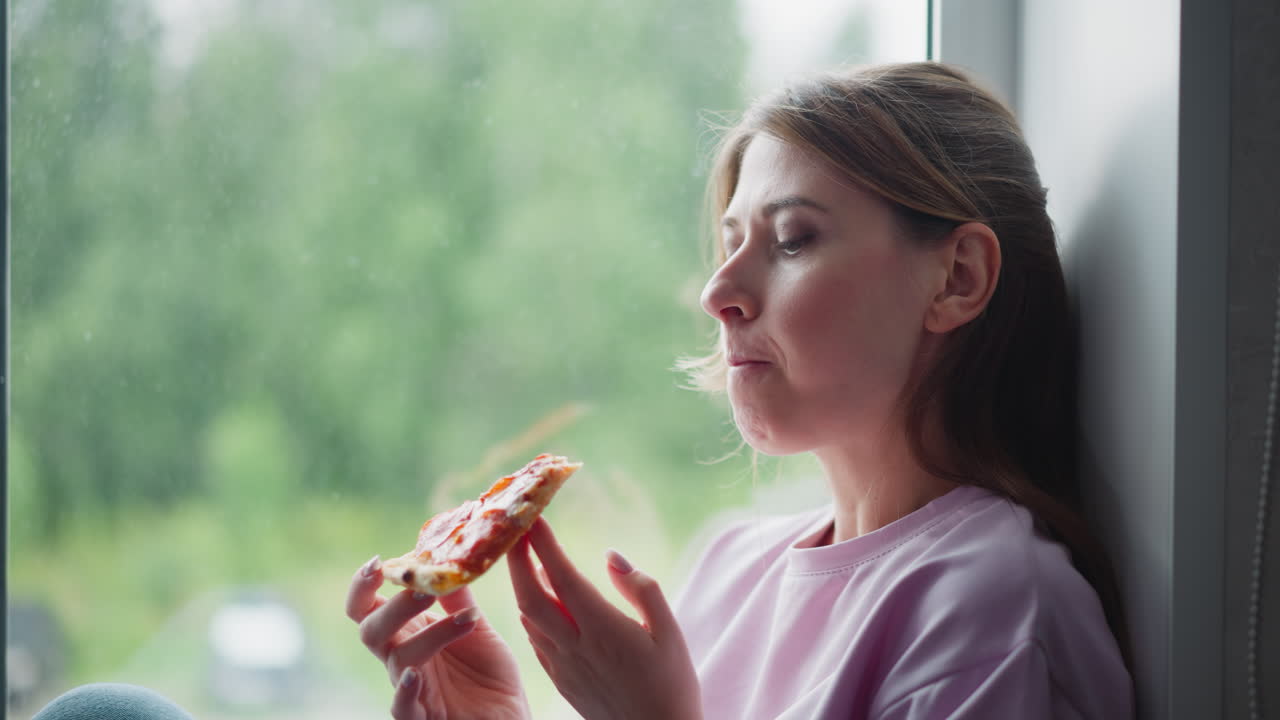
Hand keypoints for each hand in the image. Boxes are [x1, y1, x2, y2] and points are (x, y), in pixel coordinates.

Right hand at [346, 557, 530, 719]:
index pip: (366, 607)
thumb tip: (448, 550)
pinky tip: (414, 675)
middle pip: (372, 629)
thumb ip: (456, 594)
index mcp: (406, 631)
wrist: (509, 717)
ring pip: (398, 659)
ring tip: (468, 618)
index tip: (378, 562)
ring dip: (431, 635)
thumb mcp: (474, 624)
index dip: (362, 586)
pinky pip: (401, 707)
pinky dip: (404, 690)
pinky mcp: (421, 717)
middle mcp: (400, 657)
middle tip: (425, 589)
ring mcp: (409, 688)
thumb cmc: (487, 673)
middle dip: (395, 606)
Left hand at [508, 518, 701, 719]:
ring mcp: (563, 667)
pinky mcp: (561, 681)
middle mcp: (575, 647)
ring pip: (528, 618)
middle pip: (530, 596)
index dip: (543, 544)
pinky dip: (530, 612)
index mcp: (602, 630)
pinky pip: (535, 639)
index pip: (562, 577)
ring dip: (521, 584)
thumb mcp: (670, 632)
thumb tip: (611, 556)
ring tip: (524, 557)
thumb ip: (642, 590)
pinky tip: (538, 601)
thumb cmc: (672, 685)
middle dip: (517, 560)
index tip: (533, 516)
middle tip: (515, 529)